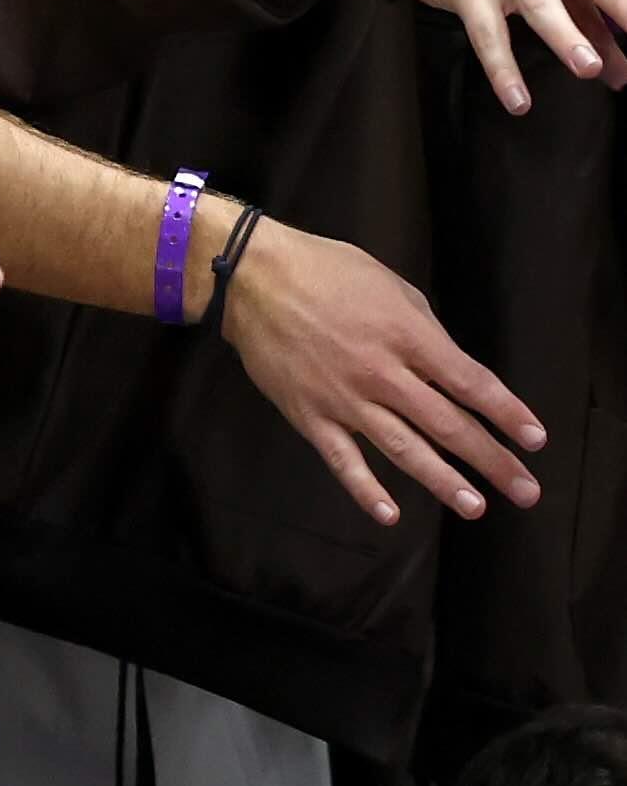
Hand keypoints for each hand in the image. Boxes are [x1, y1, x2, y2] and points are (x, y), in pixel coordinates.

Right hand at [221, 213, 539, 524]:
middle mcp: (382, 373)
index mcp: (407, 335)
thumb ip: (424, 330)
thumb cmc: (326, 270)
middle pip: (448, 425)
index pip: (471, 384)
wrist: (250, 276)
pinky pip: (342, 459)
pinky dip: (365, 489)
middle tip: (525, 491)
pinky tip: (390, 515)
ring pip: (403, 449)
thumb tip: (449, 370)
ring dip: (443, 482)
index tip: (535, 440)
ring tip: (475, 508)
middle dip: (491, 460)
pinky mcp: (309, 415)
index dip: (507, 414)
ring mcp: (344, 398)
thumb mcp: (390, 285)